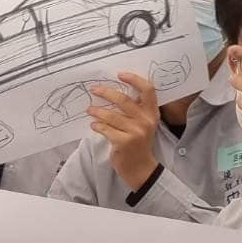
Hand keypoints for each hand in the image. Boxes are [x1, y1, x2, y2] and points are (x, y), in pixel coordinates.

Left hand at [87, 72, 160, 189]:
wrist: (140, 168)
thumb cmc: (137, 143)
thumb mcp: (142, 124)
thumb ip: (134, 109)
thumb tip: (112, 91)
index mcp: (152, 113)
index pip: (148, 90)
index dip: (134, 79)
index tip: (119, 74)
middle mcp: (146, 121)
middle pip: (124, 100)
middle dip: (106, 92)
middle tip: (94, 89)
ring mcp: (136, 132)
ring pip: (111, 115)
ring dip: (97, 111)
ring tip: (89, 109)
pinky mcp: (124, 142)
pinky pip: (106, 129)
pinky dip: (97, 126)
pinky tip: (93, 125)